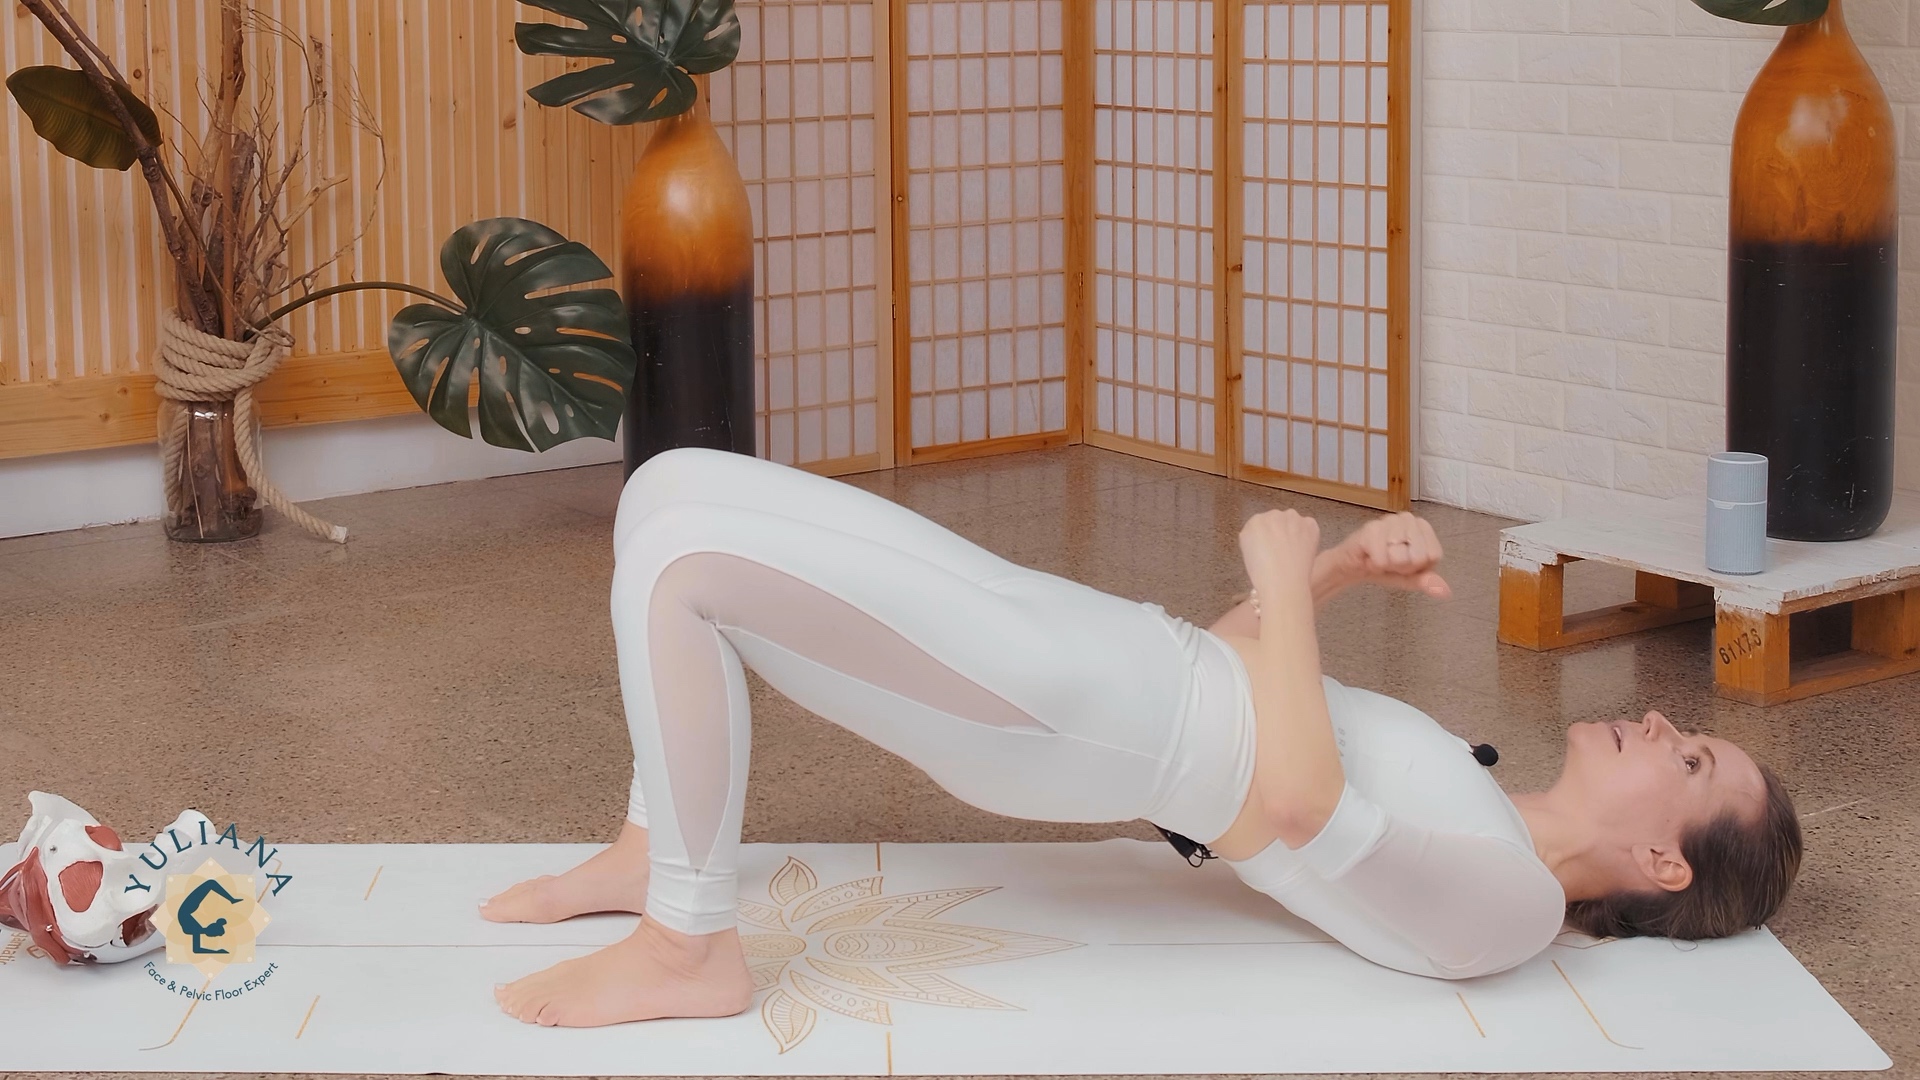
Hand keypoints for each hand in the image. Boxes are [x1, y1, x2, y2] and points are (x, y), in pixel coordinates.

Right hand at [1239, 509, 1319, 597]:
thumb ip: (1253, 536)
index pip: (1260, 523)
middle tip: (1280, 550)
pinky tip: (1303, 549)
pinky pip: (1307, 525)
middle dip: (1278, 531)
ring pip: (1292, 521)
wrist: (1284, 583)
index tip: (1267, 548)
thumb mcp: (1246, 552)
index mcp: (1255, 521)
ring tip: (1293, 551)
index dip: (1264, 537)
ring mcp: (1293, 518)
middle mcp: (1273, 514)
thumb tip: (1263, 536)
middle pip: (1276, 519)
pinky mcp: (1309, 524)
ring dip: (1292, 531)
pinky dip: (1307, 535)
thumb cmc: (1261, 574)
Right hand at [1329, 512, 1450, 598]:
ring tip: (1380, 557)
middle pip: (1418, 557)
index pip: (1433, 555)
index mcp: (1422, 527)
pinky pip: (1382, 560)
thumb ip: (1428, 581)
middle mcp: (1408, 518)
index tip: (1406, 563)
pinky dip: (1375, 565)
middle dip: (1402, 566)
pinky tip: (1369, 557)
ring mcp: (1389, 520)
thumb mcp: (1410, 578)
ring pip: (1400, 558)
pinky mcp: (1371, 528)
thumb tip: (1446, 593)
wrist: (1353, 567)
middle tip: (1390, 560)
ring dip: (1387, 565)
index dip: (1418, 566)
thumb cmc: (1385, 568)